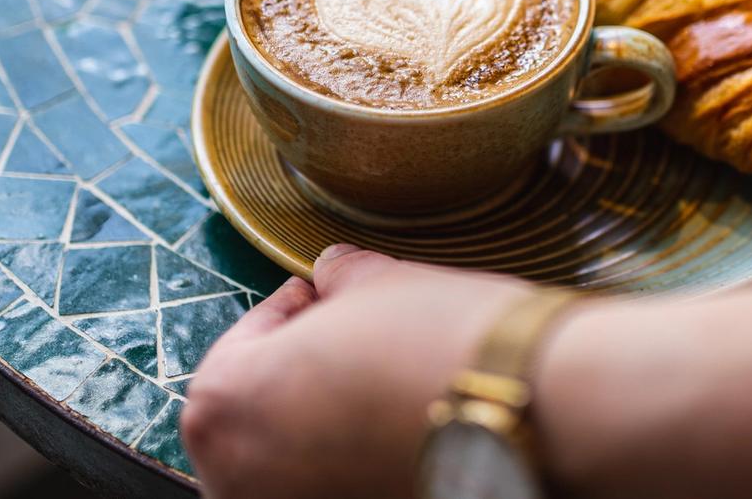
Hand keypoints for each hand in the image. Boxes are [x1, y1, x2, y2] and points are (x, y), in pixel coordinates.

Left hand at [181, 245, 532, 498]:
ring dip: (321, 425)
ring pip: (290, 462)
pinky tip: (396, 432)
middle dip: (298, 374)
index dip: (290, 309)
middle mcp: (238, 476)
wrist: (526, 411)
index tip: (318, 296)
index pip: (241, 343)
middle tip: (349, 340)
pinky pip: (331, 486)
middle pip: (256, 413)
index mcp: (225, 403)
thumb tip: (335, 274)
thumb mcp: (378, 283)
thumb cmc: (443, 345)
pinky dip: (351, 464)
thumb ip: (337, 278)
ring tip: (378, 389)